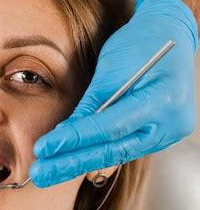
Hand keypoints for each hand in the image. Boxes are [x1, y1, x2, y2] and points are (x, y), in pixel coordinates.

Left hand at [29, 0, 197, 186]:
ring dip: (79, 163)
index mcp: (163, 100)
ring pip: (116, 154)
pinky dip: (95, 153)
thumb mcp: (112, 65)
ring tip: (47, 171)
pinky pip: (121, 148)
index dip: (75, 139)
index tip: (44, 148)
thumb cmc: (140, 42)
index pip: (110, 126)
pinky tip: (69, 161)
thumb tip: (64, 134)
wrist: (169, 35)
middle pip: (113, 150)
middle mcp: (169, 124)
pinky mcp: (157, 135)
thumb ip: (92, 102)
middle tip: (39, 174)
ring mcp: (166, 133)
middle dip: (72, 163)